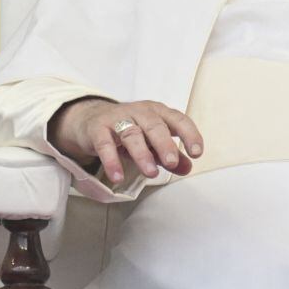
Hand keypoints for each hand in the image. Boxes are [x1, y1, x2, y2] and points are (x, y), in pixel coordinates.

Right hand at [48, 98, 203, 182]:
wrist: (91, 118)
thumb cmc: (130, 129)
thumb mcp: (152, 141)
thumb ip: (170, 155)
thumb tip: (188, 168)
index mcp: (158, 112)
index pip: (178, 120)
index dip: (189, 134)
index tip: (197, 153)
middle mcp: (140, 112)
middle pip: (155, 126)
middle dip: (165, 144)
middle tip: (172, 163)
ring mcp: (118, 118)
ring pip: (132, 134)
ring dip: (142, 154)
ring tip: (150, 173)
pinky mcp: (98, 129)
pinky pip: (105, 144)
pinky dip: (111, 160)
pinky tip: (118, 176)